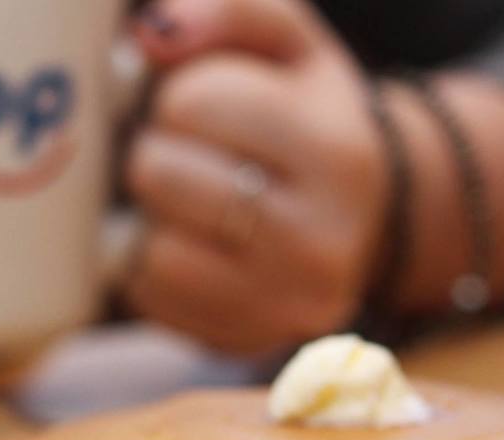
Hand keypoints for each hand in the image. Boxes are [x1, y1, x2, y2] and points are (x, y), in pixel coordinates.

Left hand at [126, 0, 387, 354]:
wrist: (360, 217)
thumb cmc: (303, 116)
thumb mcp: (287, 43)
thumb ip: (227, 12)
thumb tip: (153, 31)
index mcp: (337, 150)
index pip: (193, 103)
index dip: (172, 97)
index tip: (194, 106)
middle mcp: (320, 240)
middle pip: (161, 176)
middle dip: (153, 153)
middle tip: (177, 153)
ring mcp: (283, 305)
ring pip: (150, 251)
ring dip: (144, 216)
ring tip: (177, 200)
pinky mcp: (243, 342)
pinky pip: (148, 300)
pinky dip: (144, 265)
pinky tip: (180, 242)